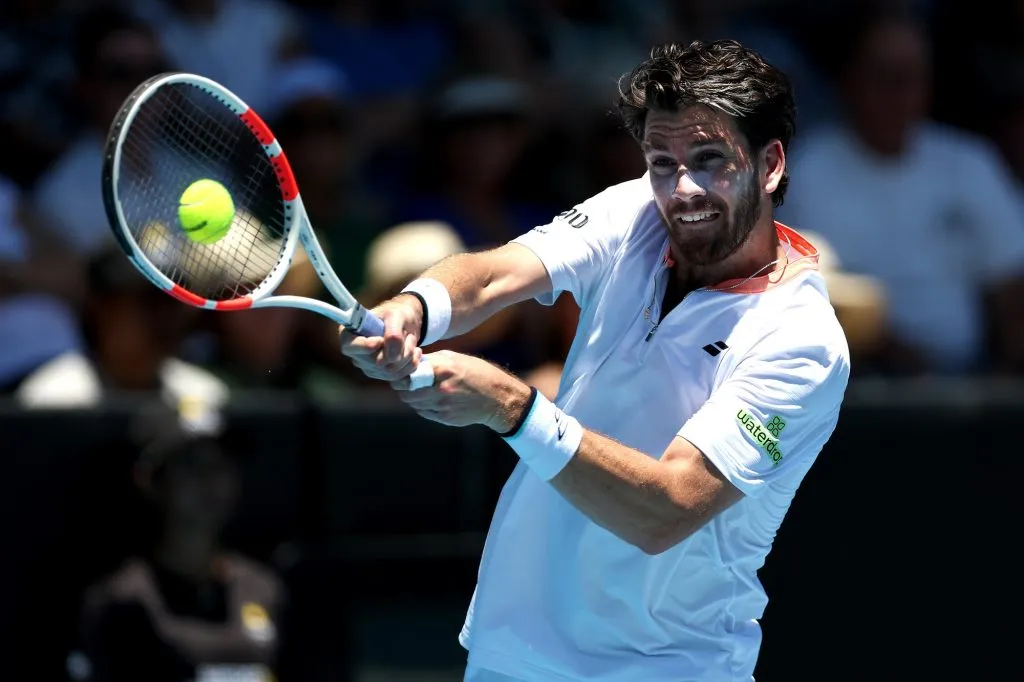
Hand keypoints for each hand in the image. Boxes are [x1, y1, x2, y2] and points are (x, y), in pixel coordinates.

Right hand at [339, 294, 423, 381]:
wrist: (406, 322)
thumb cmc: (396, 313)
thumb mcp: (396, 316)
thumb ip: (393, 333)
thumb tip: (392, 357)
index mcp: (350, 335)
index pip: (350, 347)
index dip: (365, 346)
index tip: (380, 340)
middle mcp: (357, 354)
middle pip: (375, 363)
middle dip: (398, 350)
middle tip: (407, 335)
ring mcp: (369, 367)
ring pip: (390, 372)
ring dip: (407, 356)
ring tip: (412, 340)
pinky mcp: (382, 375)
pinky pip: (399, 379)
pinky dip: (411, 365)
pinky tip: (416, 352)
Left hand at [391, 350, 531, 432]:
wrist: (498, 399)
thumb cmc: (479, 374)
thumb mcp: (457, 358)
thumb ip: (434, 360)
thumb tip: (413, 361)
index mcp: (444, 369)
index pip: (408, 375)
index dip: (401, 375)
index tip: (402, 373)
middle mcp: (441, 389)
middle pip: (407, 393)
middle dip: (404, 388)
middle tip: (407, 384)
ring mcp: (443, 406)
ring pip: (414, 404)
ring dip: (413, 398)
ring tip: (421, 391)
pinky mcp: (445, 418)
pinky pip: (425, 412)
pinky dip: (424, 406)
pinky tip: (433, 399)